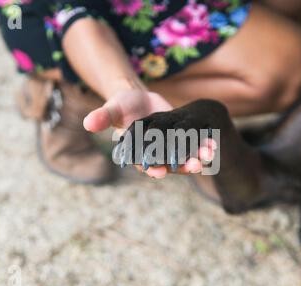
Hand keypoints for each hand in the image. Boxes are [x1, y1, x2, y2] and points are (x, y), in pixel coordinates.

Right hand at [83, 89, 208, 177]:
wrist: (139, 99)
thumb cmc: (122, 106)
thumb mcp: (112, 109)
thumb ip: (102, 117)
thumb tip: (88, 123)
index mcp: (138, 154)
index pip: (145, 166)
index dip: (152, 168)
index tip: (159, 171)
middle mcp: (157, 156)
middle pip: (170, 166)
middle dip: (182, 166)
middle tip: (194, 165)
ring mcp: (172, 149)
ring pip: (185, 158)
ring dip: (197, 157)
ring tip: (208, 153)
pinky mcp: (183, 140)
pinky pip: (194, 145)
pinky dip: (203, 145)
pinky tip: (212, 142)